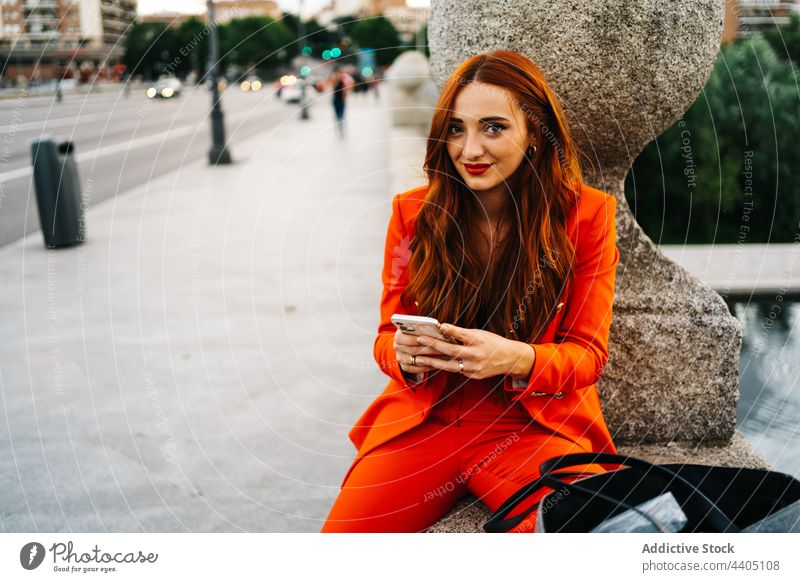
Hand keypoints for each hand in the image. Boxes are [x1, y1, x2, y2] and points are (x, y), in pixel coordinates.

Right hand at [395, 329, 454, 374]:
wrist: (411, 344)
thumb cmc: (420, 333)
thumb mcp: (420, 328)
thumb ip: (426, 328)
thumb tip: (441, 328)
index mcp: (399, 335)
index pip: (407, 337)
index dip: (419, 338)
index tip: (433, 337)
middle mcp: (396, 346)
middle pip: (414, 349)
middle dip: (430, 349)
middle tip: (445, 348)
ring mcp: (400, 358)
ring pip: (417, 360)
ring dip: (431, 358)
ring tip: (444, 356)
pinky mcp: (405, 367)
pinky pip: (417, 369)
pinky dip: (428, 367)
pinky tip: (438, 364)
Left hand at [412, 323, 534, 379]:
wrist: (510, 359)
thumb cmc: (492, 342)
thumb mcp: (480, 334)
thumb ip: (462, 334)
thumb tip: (443, 330)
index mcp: (479, 341)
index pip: (462, 334)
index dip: (450, 330)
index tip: (438, 325)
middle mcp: (476, 355)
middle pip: (452, 351)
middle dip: (434, 346)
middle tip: (419, 340)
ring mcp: (474, 367)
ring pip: (450, 365)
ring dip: (432, 362)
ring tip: (418, 358)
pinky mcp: (473, 375)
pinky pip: (456, 370)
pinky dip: (443, 366)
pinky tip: (431, 364)